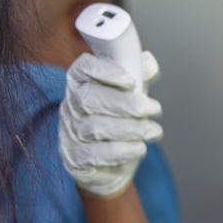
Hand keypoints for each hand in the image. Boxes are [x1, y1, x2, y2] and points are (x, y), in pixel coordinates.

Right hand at [59, 51, 162, 197]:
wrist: (107, 159)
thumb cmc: (118, 117)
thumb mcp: (130, 92)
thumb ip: (139, 75)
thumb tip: (148, 63)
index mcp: (80, 81)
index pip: (83, 68)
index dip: (104, 70)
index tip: (130, 81)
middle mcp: (70, 104)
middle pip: (89, 99)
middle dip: (125, 104)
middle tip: (153, 109)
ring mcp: (69, 132)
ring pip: (94, 128)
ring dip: (129, 129)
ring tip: (153, 131)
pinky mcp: (73, 157)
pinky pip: (93, 154)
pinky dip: (120, 151)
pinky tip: (139, 148)